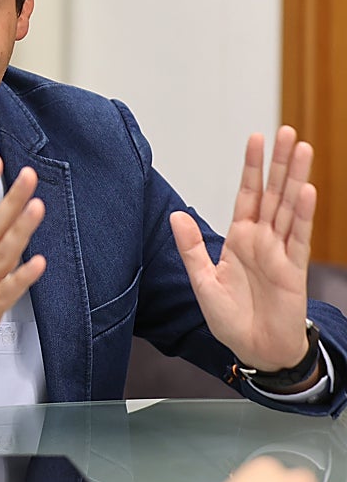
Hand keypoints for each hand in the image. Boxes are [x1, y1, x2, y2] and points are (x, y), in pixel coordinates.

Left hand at [171, 126, 315, 371]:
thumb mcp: (202, 280)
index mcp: (239, 237)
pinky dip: (303, 214)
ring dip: (295, 178)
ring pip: (289, 207)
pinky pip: (298, 237)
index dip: (251, 167)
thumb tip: (176, 215)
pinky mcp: (293, 269)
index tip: (256, 138)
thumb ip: (191, 247)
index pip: (247, 194)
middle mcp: (262, 239)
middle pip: (272, 193)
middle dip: (279, 163)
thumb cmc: (230, 317)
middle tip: (287, 131)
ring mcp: (279, 252)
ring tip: (303, 149)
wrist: (254, 350)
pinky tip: (306, 191)